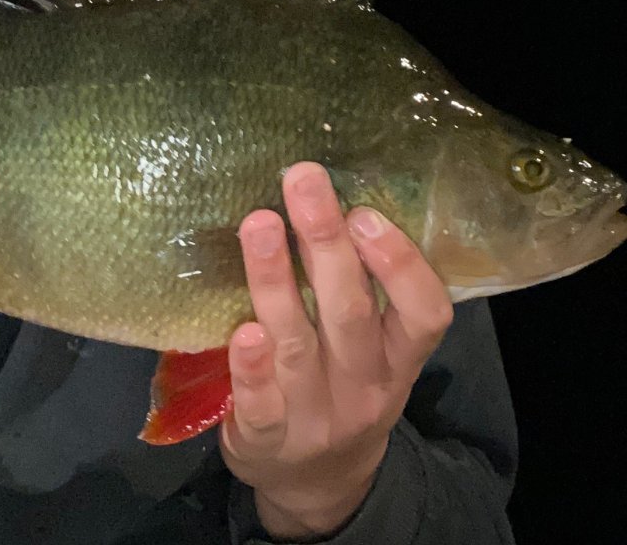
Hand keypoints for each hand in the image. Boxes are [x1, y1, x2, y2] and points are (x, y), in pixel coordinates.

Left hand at [220, 162, 453, 536]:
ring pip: (299, 344)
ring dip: (277, 281)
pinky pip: (261, 405)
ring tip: (259, 224)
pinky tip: (241, 330)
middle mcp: (364, 387)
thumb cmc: (339, 387)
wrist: (316, 486)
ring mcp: (316, 417)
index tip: (365, 211)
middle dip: (326, 242)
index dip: (401, 263)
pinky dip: (252, 368)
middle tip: (302, 181)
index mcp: (397, 360)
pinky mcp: (267, 440)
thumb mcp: (371, 351)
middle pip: (351, 313)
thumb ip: (358, 289)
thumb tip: (326, 196)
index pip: (425, 314)